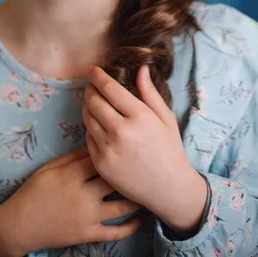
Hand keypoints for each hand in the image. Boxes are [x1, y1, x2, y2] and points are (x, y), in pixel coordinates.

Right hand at [0, 145, 144, 256]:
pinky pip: (115, 232)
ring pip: (121, 206)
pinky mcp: (88, 234)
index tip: (129, 141)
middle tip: (147, 161)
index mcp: (72, 174)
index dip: (117, 148)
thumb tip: (97, 140)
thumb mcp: (51, 167)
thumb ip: (74, 155)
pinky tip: (142, 217)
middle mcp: (83, 195)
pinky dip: (132, 226)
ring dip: (137, 197)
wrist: (20, 224)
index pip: (101, 156)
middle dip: (132, 169)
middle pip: (116, 179)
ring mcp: (87, 217)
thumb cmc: (34, 190)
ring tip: (149, 186)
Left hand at [83, 64, 206, 231]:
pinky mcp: (100, 163)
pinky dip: (90, 126)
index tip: (93, 69)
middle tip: (91, 84)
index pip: (110, 88)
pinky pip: (87, 137)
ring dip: (87, 105)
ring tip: (93, 100)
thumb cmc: (169, 149)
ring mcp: (109, 149)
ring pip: (87, 118)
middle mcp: (122, 132)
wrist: (169, 189)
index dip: (98, 76)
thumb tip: (141, 68)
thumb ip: (150, 92)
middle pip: (94, 101)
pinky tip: (98, 123)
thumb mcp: (165, 118)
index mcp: (140, 117)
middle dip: (89, 88)